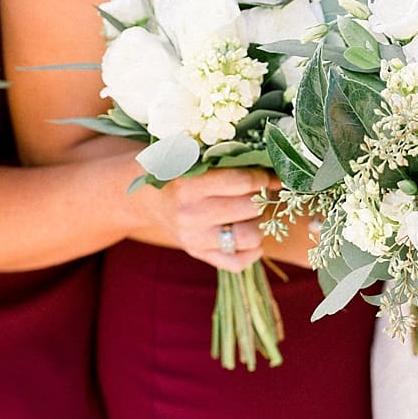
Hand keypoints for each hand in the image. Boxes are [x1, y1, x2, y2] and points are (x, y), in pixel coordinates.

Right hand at [134, 168, 273, 273]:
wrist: (146, 197)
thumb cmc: (174, 170)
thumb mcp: (189, 155)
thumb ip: (223, 157)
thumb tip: (269, 161)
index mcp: (189, 185)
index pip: (242, 182)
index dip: (264, 177)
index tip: (272, 175)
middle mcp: (192, 215)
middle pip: (249, 208)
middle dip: (262, 198)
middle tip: (262, 192)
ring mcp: (195, 238)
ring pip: (250, 237)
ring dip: (261, 224)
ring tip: (255, 213)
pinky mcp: (199, 254)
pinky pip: (238, 263)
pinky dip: (253, 251)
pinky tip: (250, 235)